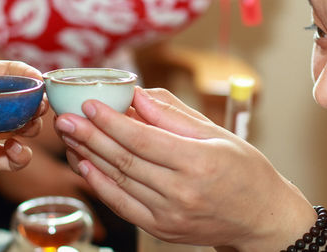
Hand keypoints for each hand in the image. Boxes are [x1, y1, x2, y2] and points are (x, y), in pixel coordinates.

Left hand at [0, 58, 47, 173]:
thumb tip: (22, 69)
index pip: (8, 71)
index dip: (29, 75)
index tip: (42, 83)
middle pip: (21, 100)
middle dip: (36, 105)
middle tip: (40, 110)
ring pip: (21, 127)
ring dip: (31, 129)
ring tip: (26, 129)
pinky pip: (9, 159)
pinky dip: (19, 158)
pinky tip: (15, 151)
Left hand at [55, 87, 316, 250]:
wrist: (261, 216)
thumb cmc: (246, 170)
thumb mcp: (218, 134)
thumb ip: (175, 116)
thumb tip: (138, 97)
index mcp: (199, 163)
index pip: (144, 139)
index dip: (112, 121)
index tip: (89, 104)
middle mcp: (182, 192)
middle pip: (125, 160)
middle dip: (90, 136)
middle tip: (65, 118)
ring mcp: (170, 215)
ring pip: (119, 181)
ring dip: (90, 157)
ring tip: (71, 137)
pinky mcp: (162, 229)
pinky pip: (123, 205)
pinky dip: (102, 185)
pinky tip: (86, 166)